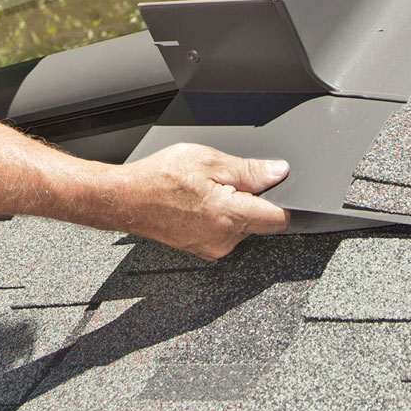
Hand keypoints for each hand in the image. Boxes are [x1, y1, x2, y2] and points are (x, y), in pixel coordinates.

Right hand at [118, 142, 290, 258]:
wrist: (126, 198)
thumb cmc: (161, 177)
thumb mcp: (210, 161)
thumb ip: (250, 170)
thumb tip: (279, 172)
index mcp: (231, 216)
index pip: (280, 219)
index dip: (284, 200)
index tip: (279, 187)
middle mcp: (225, 239)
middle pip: (261, 221)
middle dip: (252, 200)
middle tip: (226, 181)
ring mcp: (212, 247)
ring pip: (242, 227)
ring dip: (234, 208)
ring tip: (206, 190)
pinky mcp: (202, 249)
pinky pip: (224, 233)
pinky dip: (219, 217)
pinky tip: (198, 202)